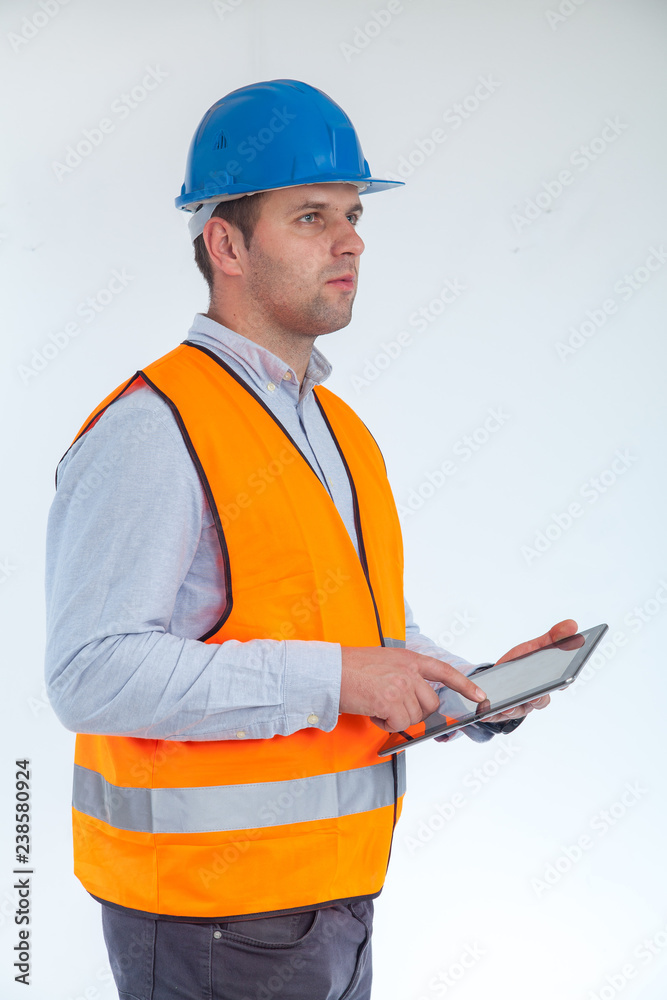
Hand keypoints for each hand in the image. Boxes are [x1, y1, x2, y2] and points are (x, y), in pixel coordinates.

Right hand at [340, 646, 485, 732]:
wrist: (329, 671)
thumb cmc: (350, 668)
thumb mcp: (384, 662)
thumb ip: (405, 675)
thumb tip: (415, 700)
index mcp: (409, 658)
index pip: (445, 671)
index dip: (465, 685)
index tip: (480, 696)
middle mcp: (409, 671)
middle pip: (431, 704)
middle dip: (415, 713)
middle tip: (391, 708)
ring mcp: (402, 685)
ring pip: (414, 717)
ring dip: (396, 719)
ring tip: (376, 705)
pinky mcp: (391, 701)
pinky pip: (399, 725)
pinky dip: (386, 725)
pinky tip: (373, 712)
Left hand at [482, 618, 577, 722]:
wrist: (499, 674)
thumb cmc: (521, 662)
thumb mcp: (535, 647)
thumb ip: (553, 637)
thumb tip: (572, 624)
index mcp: (547, 682)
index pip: (559, 685)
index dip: (562, 684)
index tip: (563, 682)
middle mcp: (535, 697)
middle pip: (540, 701)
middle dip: (538, 699)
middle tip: (535, 696)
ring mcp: (519, 705)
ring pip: (519, 711)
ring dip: (514, 709)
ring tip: (508, 704)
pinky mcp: (500, 711)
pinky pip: (497, 715)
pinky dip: (492, 714)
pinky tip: (486, 710)